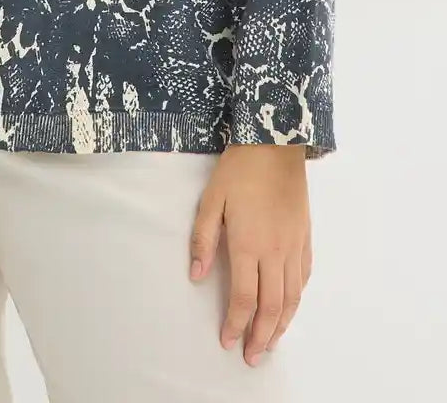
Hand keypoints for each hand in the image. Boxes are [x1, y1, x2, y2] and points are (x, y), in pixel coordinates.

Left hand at [188, 143, 311, 365]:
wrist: (275, 144)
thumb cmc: (239, 170)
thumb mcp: (211, 199)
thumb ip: (203, 239)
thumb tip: (197, 276)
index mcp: (249, 245)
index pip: (244, 298)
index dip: (236, 324)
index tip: (228, 342)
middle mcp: (275, 252)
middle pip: (271, 306)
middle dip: (261, 336)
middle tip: (252, 358)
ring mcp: (294, 246)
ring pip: (293, 297)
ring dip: (281, 324)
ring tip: (271, 342)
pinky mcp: (306, 237)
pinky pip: (304, 277)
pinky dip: (297, 298)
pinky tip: (289, 306)